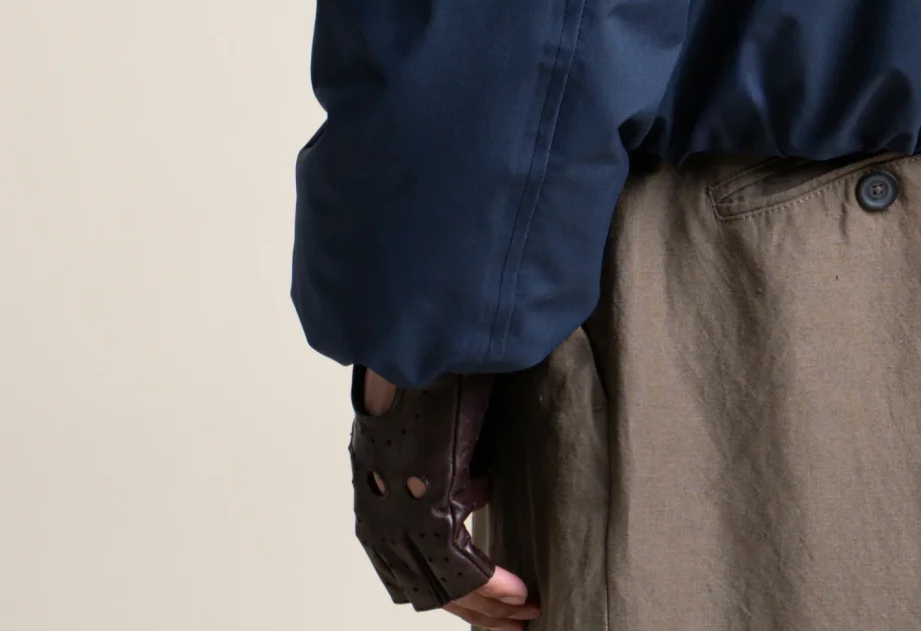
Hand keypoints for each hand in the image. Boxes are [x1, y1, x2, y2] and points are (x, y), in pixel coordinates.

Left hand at [354, 369, 538, 619]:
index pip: (411, 572)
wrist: (421, 338)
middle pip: (427, 591)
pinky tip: (522, 592)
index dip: (455, 593)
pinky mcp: (427, 504)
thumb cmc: (431, 372)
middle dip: (475, 613)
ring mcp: (399, 515)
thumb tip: (476, 492)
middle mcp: (379, 518)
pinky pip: (463, 568)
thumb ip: (447, 468)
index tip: (495, 602)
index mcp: (375, 501)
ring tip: (525, 613)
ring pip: (444, 589)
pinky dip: (494, 586)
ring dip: (488, 608)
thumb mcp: (432, 431)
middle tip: (514, 624)